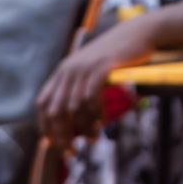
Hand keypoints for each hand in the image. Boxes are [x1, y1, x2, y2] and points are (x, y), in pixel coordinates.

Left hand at [37, 15, 155, 148]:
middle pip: (56, 111)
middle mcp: (70, 69)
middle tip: (72, 151)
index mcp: (63, 70)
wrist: (139, 32)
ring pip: (75, 107)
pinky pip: (93, 97)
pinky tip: (103, 121)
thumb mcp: (91, 67)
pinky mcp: (102, 66)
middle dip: (62, 135)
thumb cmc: (117, 54)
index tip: (55, 144)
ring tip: (94, 138)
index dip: (45, 127)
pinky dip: (96, 114)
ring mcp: (86, 66)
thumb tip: (72, 116)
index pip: (42, 104)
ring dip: (83, 128)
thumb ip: (78, 85)